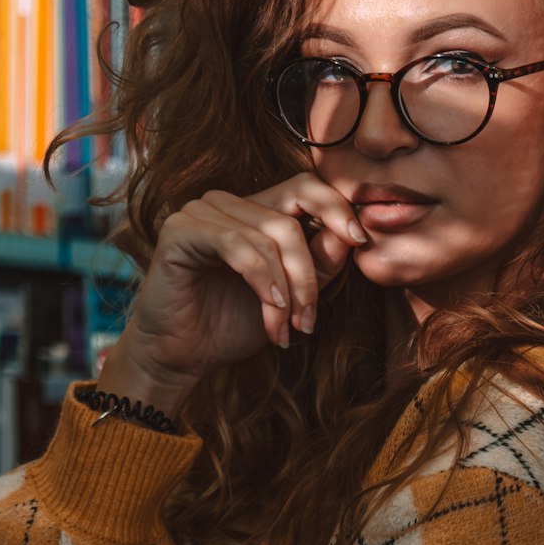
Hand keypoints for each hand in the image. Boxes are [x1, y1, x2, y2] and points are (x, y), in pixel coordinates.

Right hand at [107, 174, 368, 399]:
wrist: (182, 357)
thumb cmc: (232, 325)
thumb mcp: (291, 296)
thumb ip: (320, 263)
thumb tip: (352, 233)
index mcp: (255, 210)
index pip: (304, 187)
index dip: (336, 207)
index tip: (361, 240)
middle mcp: (228, 203)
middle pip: (289, 220)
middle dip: (307, 276)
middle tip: (308, 321)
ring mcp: (202, 212)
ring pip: (268, 237)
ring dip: (285, 292)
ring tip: (285, 330)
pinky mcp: (181, 230)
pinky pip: (238, 246)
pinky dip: (261, 281)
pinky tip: (269, 309)